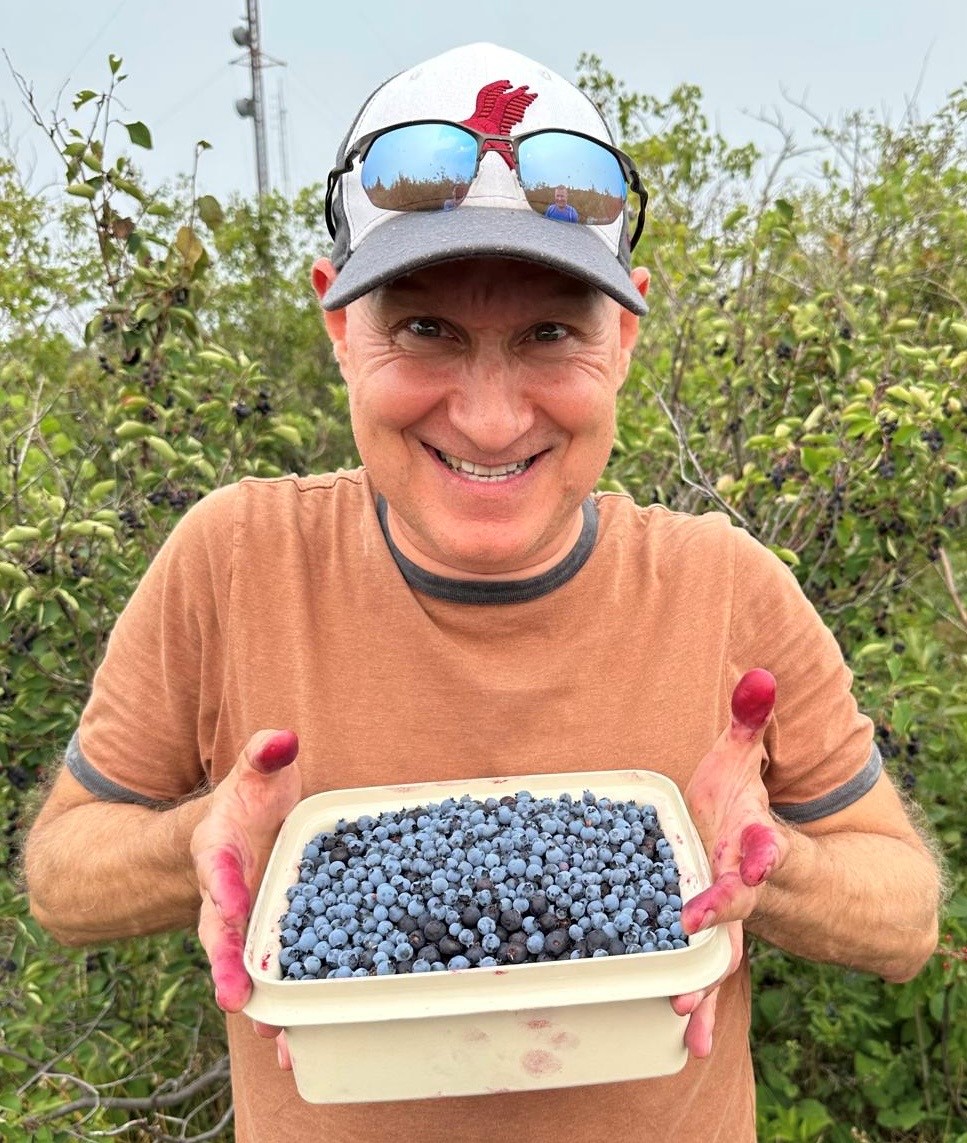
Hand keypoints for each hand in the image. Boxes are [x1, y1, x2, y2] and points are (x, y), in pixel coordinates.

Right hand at [190, 729, 301, 1053]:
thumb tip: (284, 737)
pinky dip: (279, 1012)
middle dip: (227, 964)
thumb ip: (265, 754)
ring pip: (244, 967)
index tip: (231, 901)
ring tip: (275, 1036)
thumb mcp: (254, 775)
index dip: (224, 883)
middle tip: (235, 998)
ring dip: (257, 1001)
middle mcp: (224, 895)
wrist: (224, 836)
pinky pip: (270, 979)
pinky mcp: (265, 943)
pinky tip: (297, 1046)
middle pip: (220, 933)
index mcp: (219, 851)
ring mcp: (242, 925)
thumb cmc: (247, 803)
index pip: (217, 866)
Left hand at [672, 670, 788, 1056]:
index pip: (762, 843)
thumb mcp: (744, 764)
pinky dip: (698, 1005)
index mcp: (752, 841)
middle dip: (719, 912)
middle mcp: (747, 886)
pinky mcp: (711, 941)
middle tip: (694, 924)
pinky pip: (705, 977)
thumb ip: (749, 723)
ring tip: (685, 1012)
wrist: (784, 865)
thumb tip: (759, 674)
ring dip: (706, 981)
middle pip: (738, 902)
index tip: (759, 848)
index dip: (761, 844)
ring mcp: (732, 921)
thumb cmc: (744, 807)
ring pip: (721, 954)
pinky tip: (686, 1042)